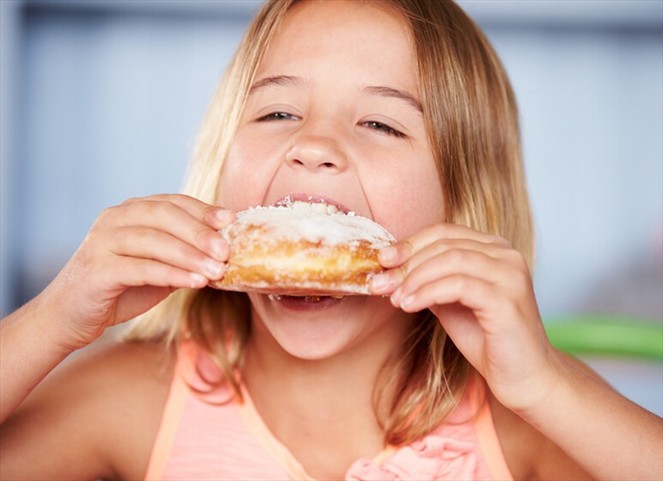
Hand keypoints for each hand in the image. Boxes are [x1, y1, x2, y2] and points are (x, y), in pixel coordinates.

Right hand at [38, 194, 233, 350]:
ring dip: (190, 255)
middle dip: (200, 232)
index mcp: (130, 212)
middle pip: (163, 215)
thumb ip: (184, 255)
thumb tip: (226, 251)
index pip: (172, 202)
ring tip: (217, 270)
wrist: (70, 317)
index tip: (232, 220)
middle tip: (227, 250)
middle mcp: (114, 219)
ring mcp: (101, 242)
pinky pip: (140, 268)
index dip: (203, 210)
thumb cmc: (120, 289)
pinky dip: (172, 274)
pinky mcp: (96, 270)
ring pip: (153, 240)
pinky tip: (196, 282)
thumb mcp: (158, 266)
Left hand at [370, 223, 559, 411]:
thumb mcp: (450, 302)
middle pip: (445, 244)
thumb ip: (429, 279)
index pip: (444, 232)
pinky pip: (459, 285)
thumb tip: (391, 267)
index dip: (410, 243)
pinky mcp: (507, 300)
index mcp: (494, 249)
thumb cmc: (487, 339)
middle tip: (379, 282)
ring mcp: (510, 275)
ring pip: (451, 260)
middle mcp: (507, 255)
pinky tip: (410, 305)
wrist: (523, 377)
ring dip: (414, 278)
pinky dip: (428, 292)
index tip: (382, 259)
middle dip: (406, 263)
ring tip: (394, 298)